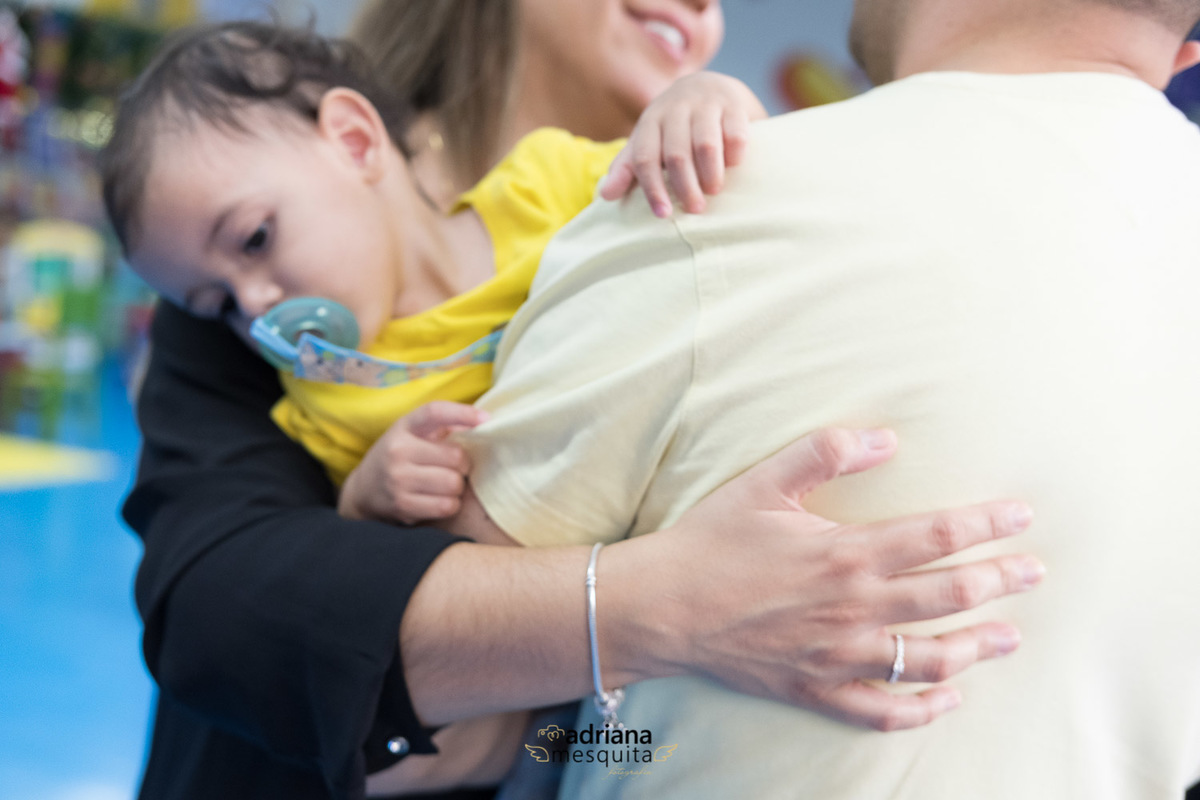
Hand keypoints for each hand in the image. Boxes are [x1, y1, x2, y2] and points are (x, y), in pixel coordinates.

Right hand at [339, 401, 486, 525]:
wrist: (364, 490)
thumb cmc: (400, 456)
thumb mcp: (413, 433)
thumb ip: (444, 425)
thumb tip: (483, 421)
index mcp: (404, 427)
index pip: (435, 412)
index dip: (463, 413)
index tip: (486, 419)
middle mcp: (398, 450)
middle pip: (456, 457)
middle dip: (463, 465)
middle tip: (455, 468)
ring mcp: (399, 479)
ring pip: (454, 484)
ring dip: (457, 487)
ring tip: (447, 484)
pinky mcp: (403, 505)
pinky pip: (446, 506)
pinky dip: (450, 505)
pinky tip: (440, 499)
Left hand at [598, 71, 767, 216]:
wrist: (708, 85)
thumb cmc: (673, 126)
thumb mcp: (648, 140)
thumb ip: (628, 167)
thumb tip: (604, 195)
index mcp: (651, 122)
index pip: (645, 158)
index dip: (652, 189)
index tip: (663, 215)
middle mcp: (675, 109)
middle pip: (676, 154)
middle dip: (685, 186)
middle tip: (695, 209)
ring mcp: (705, 104)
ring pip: (705, 144)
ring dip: (710, 173)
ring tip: (714, 191)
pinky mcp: (733, 103)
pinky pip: (735, 132)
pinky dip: (734, 154)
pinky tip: (734, 166)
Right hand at [605, 428, 1041, 731]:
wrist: (661, 606)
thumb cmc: (711, 542)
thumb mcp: (764, 482)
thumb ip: (825, 453)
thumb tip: (885, 438)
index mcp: (846, 552)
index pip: (937, 535)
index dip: (985, 524)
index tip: (1021, 517)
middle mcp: (854, 607)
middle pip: (948, 596)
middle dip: (1000, 582)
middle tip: (1034, 573)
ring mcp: (838, 655)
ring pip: (927, 657)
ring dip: (977, 647)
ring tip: (1009, 637)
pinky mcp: (816, 687)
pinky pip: (881, 710)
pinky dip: (920, 709)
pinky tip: (947, 700)